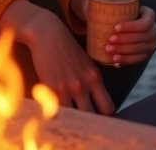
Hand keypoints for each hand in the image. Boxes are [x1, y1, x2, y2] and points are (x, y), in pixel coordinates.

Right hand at [0, 0, 114, 114]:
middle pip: (93, 116)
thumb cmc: (66, 48)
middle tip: (85, 121)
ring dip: (74, 119)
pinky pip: (59, 110)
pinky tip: (58, 112)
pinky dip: (60, 114)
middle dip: (90, 121)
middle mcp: (84, 85)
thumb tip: (95, 103)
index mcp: (95, 77)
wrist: (47, 34)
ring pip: (76, 117)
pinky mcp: (51, 89)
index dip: (105, 117)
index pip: (108, 108)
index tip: (99, 118)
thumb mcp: (86, 64)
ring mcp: (67, 88)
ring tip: (71, 118)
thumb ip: (92, 82)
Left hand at [72, 0, 155, 65]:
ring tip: (109, 50)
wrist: (121, 23)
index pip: (145, 21)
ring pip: (140, 49)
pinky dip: (127, 59)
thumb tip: (87, 11)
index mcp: (149, 14)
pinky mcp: (146, 54)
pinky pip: (138, 59)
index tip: (115, 27)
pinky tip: (115, 60)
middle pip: (143, 37)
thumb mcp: (112, 4)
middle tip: (109, 40)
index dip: (132, 26)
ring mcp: (151, 43)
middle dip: (125, 40)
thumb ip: (103, 3)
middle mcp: (154, 29)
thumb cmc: (116, 11)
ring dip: (124, 50)